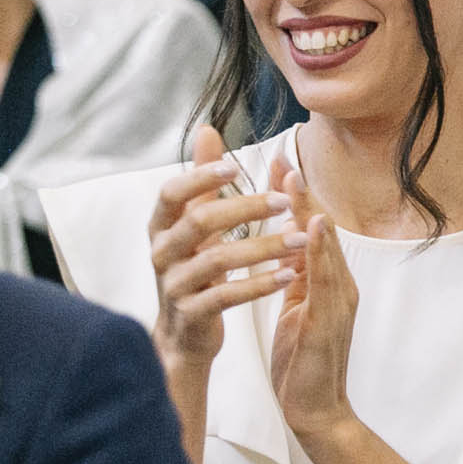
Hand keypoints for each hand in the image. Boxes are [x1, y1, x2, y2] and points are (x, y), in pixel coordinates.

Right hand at [148, 124, 304, 378]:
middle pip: (200, 222)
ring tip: (301, 239)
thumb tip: (208, 129)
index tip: (235, 166)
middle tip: (286, 201)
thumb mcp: (195, 223)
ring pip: (218, 259)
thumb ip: (203, 180)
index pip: (172, 193)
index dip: (200, 177)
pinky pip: (226, 296)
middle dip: (245, 208)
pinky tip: (289, 275)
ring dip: (264, 246)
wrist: (184, 334)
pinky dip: (259, 284)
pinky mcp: (192, 313)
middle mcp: (162, 252)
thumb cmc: (195, 267)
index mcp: (161, 226)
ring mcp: (174, 284)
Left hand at [265, 160, 358, 442]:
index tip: (277, 165)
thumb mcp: (297, 312)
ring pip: (325, 246)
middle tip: (283, 158)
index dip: (297, 198)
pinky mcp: (330, 320)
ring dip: (309, 210)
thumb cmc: (304, 364)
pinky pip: (326, 278)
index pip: (311, 232)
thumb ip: (298, 279)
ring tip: (292, 179)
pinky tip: (311, 226)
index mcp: (328, 285)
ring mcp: (339, 302)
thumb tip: (288, 246)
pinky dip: (320, 248)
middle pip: (322, 230)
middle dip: (302, 193)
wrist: (317, 411)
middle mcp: (340, 286)